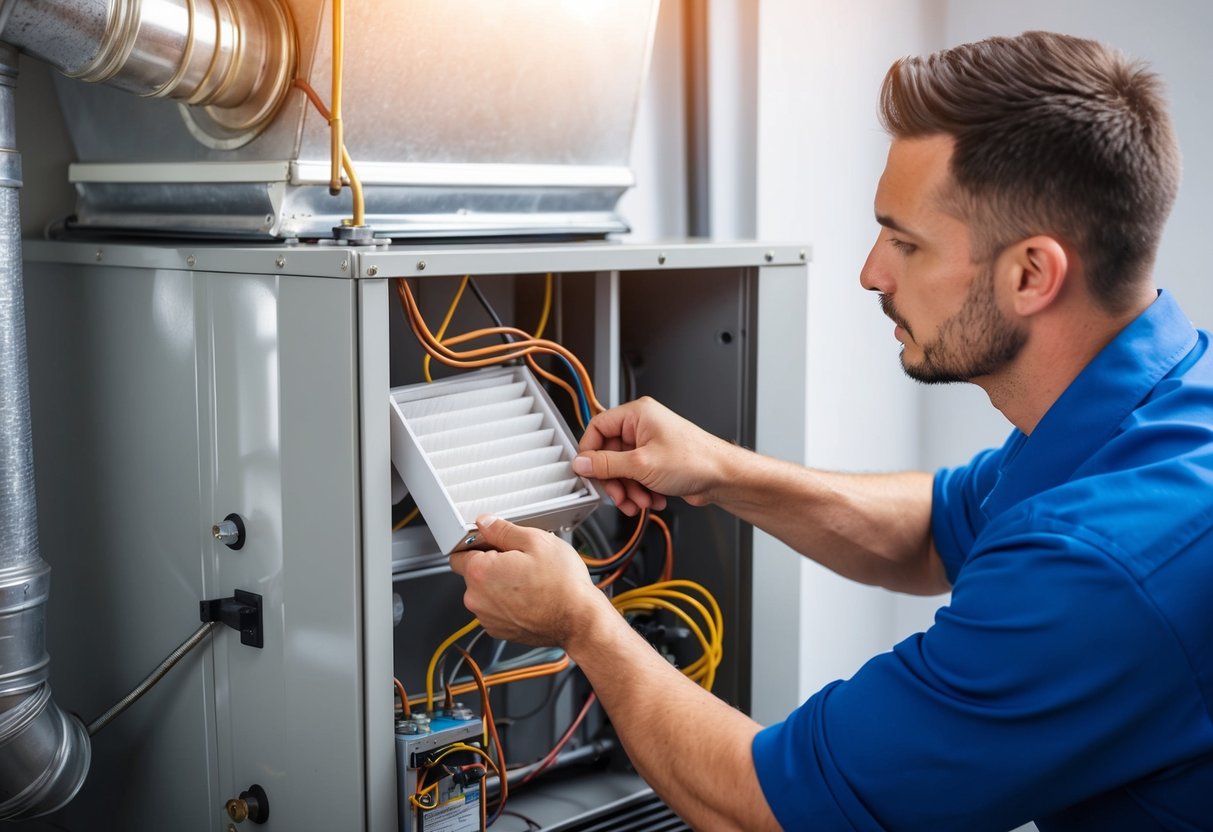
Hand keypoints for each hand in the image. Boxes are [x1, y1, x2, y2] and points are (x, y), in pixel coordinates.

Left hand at [448, 515, 611, 646]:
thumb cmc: (562, 585)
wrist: (579, 621)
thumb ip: (503, 529)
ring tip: (530, 580)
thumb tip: (486, 523)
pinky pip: (497, 609)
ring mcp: (488, 618)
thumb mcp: (536, 541)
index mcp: (481, 573)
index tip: (492, 542)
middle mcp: (478, 599)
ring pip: (486, 592)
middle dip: (492, 564)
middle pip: (474, 573)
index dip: (476, 544)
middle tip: (521, 560)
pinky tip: (531, 595)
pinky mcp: (500, 630)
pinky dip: (509, 602)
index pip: (458, 553)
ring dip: (501, 585)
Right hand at [573, 397, 735, 515]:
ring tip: (641, 501)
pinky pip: (636, 477)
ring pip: (622, 469)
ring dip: (629, 490)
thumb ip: (606, 465)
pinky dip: (640, 491)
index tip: (587, 471)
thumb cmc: (695, 460)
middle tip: (619, 495)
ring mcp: (650, 445)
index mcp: (637, 414)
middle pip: (609, 454)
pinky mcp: (656, 461)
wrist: (723, 478)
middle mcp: (642, 426)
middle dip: (615, 480)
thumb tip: (582, 463)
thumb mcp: (641, 464)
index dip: (589, 451)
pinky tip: (653, 499)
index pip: (598, 427)